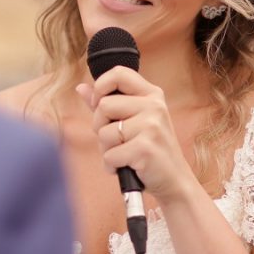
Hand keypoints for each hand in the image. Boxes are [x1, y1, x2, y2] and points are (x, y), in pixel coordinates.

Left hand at [76, 66, 196, 203]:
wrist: (173, 180)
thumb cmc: (149, 149)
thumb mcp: (132, 121)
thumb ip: (107, 103)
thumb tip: (81, 88)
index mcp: (151, 94)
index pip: (119, 73)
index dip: (101, 86)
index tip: (99, 104)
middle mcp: (154, 106)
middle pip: (104, 105)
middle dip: (100, 127)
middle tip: (117, 140)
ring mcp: (152, 126)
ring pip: (104, 133)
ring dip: (107, 150)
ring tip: (124, 154)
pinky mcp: (145, 148)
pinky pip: (109, 155)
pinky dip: (112, 166)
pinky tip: (127, 167)